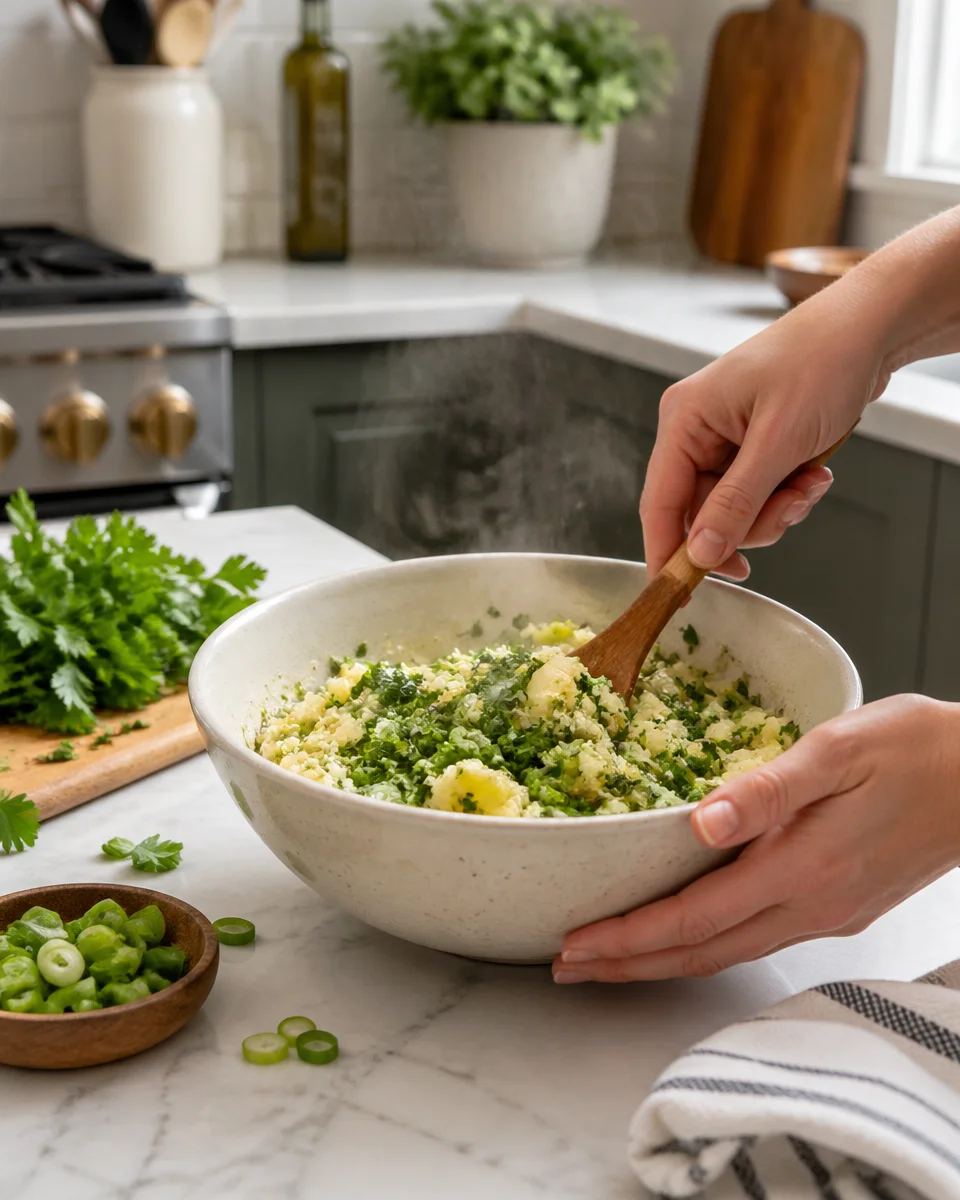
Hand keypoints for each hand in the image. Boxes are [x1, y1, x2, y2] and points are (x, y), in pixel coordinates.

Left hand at [553, 696, 959, 982]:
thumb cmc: (916, 750)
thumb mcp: (839, 749)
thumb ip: (767, 788)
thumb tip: (701, 821)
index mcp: (802, 867)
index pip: (694, 918)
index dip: (628, 937)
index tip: (575, 944)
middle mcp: (812, 905)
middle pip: (702, 953)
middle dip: (629, 965)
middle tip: (568, 966)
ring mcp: (829, 913)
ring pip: (728, 953)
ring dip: (663, 960)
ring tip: (611, 959)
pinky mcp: (841, 907)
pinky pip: (757, 939)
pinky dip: (706, 945)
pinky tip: (686, 932)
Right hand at [640, 287, 890, 580]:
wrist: (868, 329)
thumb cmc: (820, 362)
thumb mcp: (777, 441)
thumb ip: (735, 503)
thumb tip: (701, 553)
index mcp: (683, 421)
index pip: (659, 503)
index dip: (666, 551)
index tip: (678, 593)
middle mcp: (695, 432)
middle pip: (701, 514)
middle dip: (750, 523)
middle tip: (791, 508)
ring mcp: (723, 440)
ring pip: (733, 511)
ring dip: (776, 510)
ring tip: (810, 481)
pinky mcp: (751, 447)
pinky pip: (756, 496)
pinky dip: (786, 496)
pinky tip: (812, 472)